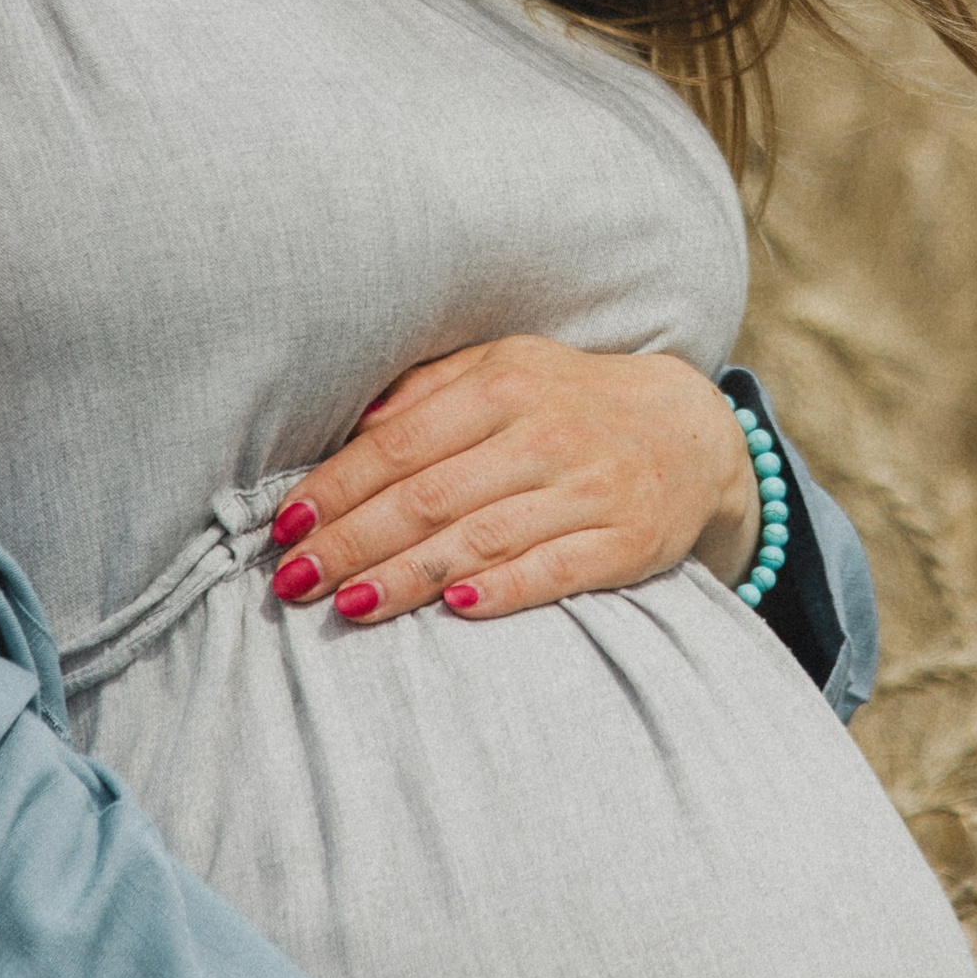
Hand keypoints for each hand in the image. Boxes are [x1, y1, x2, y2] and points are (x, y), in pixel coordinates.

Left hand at [266, 335, 760, 624]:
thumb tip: (354, 427)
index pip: (404, 442)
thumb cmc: (570, 401)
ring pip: (482, 539)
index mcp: (506, 384)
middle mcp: (547, 433)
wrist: (689, 430)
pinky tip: (453, 609)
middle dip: (354, 542)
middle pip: (432, 496)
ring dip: (406, 577)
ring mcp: (590, 488)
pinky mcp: (626, 540)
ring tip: (345, 606)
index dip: (341, 487)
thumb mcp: (506, 368)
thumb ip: (429, 390)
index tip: (287, 526)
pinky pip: (554, 569)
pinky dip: (503, 590)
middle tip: (293, 581)